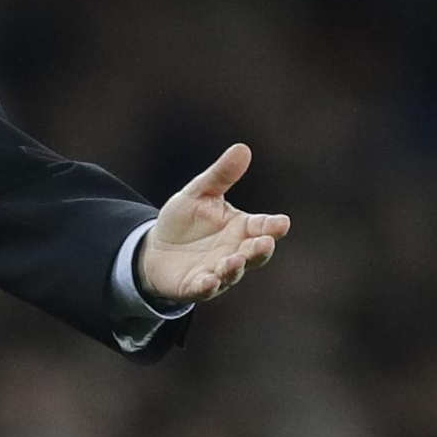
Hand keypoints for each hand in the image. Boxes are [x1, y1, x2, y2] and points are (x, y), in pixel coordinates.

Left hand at [136, 143, 290, 303]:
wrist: (155, 248)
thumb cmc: (184, 221)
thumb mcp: (199, 192)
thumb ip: (221, 175)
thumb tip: (242, 148)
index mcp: (241, 228)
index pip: (263, 226)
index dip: (273, 226)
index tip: (281, 223)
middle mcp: (234, 251)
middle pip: (254, 253)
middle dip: (260, 249)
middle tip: (265, 242)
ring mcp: (217, 271)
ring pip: (232, 273)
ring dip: (235, 268)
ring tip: (234, 260)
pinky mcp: (196, 285)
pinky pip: (205, 288)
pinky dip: (208, 285)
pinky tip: (210, 280)